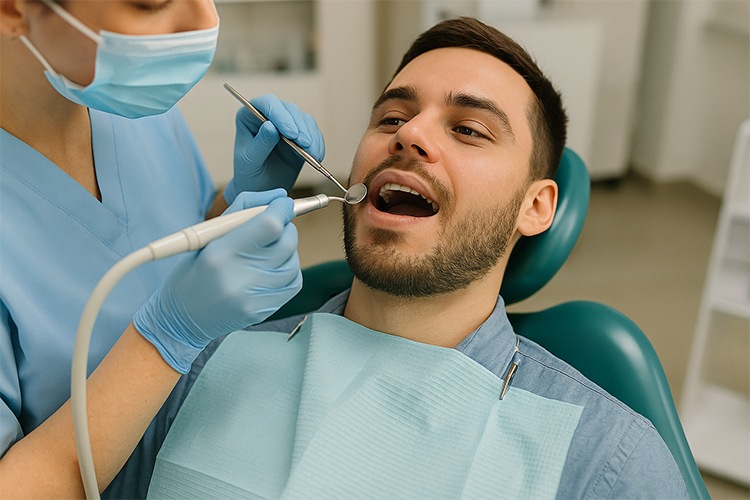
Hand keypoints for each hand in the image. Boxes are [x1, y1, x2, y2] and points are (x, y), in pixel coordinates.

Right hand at [134, 189, 301, 372]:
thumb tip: (279, 196)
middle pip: (286, 242)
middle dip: (286, 227)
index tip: (283, 203)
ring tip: (265, 251)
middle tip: (273, 226)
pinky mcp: (264, 311)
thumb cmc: (194, 271)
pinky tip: (270, 269)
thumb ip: (243, 208)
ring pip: (293, 261)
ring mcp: (253, 298)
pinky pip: (293, 281)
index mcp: (220, 253)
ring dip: (286, 250)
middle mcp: (239, 277)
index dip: (282, 209)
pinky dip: (287, 269)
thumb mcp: (206, 234)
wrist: (183, 319)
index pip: (269, 225)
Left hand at [224, 94, 324, 204]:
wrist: (261, 189)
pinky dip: (318, 143)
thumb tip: (271, 126)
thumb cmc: (249, 175)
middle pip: (289, 109)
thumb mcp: (250, 162)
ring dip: (311, 136)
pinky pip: (313, 132)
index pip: (267, 103)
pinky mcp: (300, 135)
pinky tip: (317, 156)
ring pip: (304, 119)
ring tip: (313, 155)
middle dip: (300, 127)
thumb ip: (260, 144)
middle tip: (305, 145)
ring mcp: (286, 124)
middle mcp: (268, 116)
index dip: (281, 115)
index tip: (291, 134)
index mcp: (249, 116)